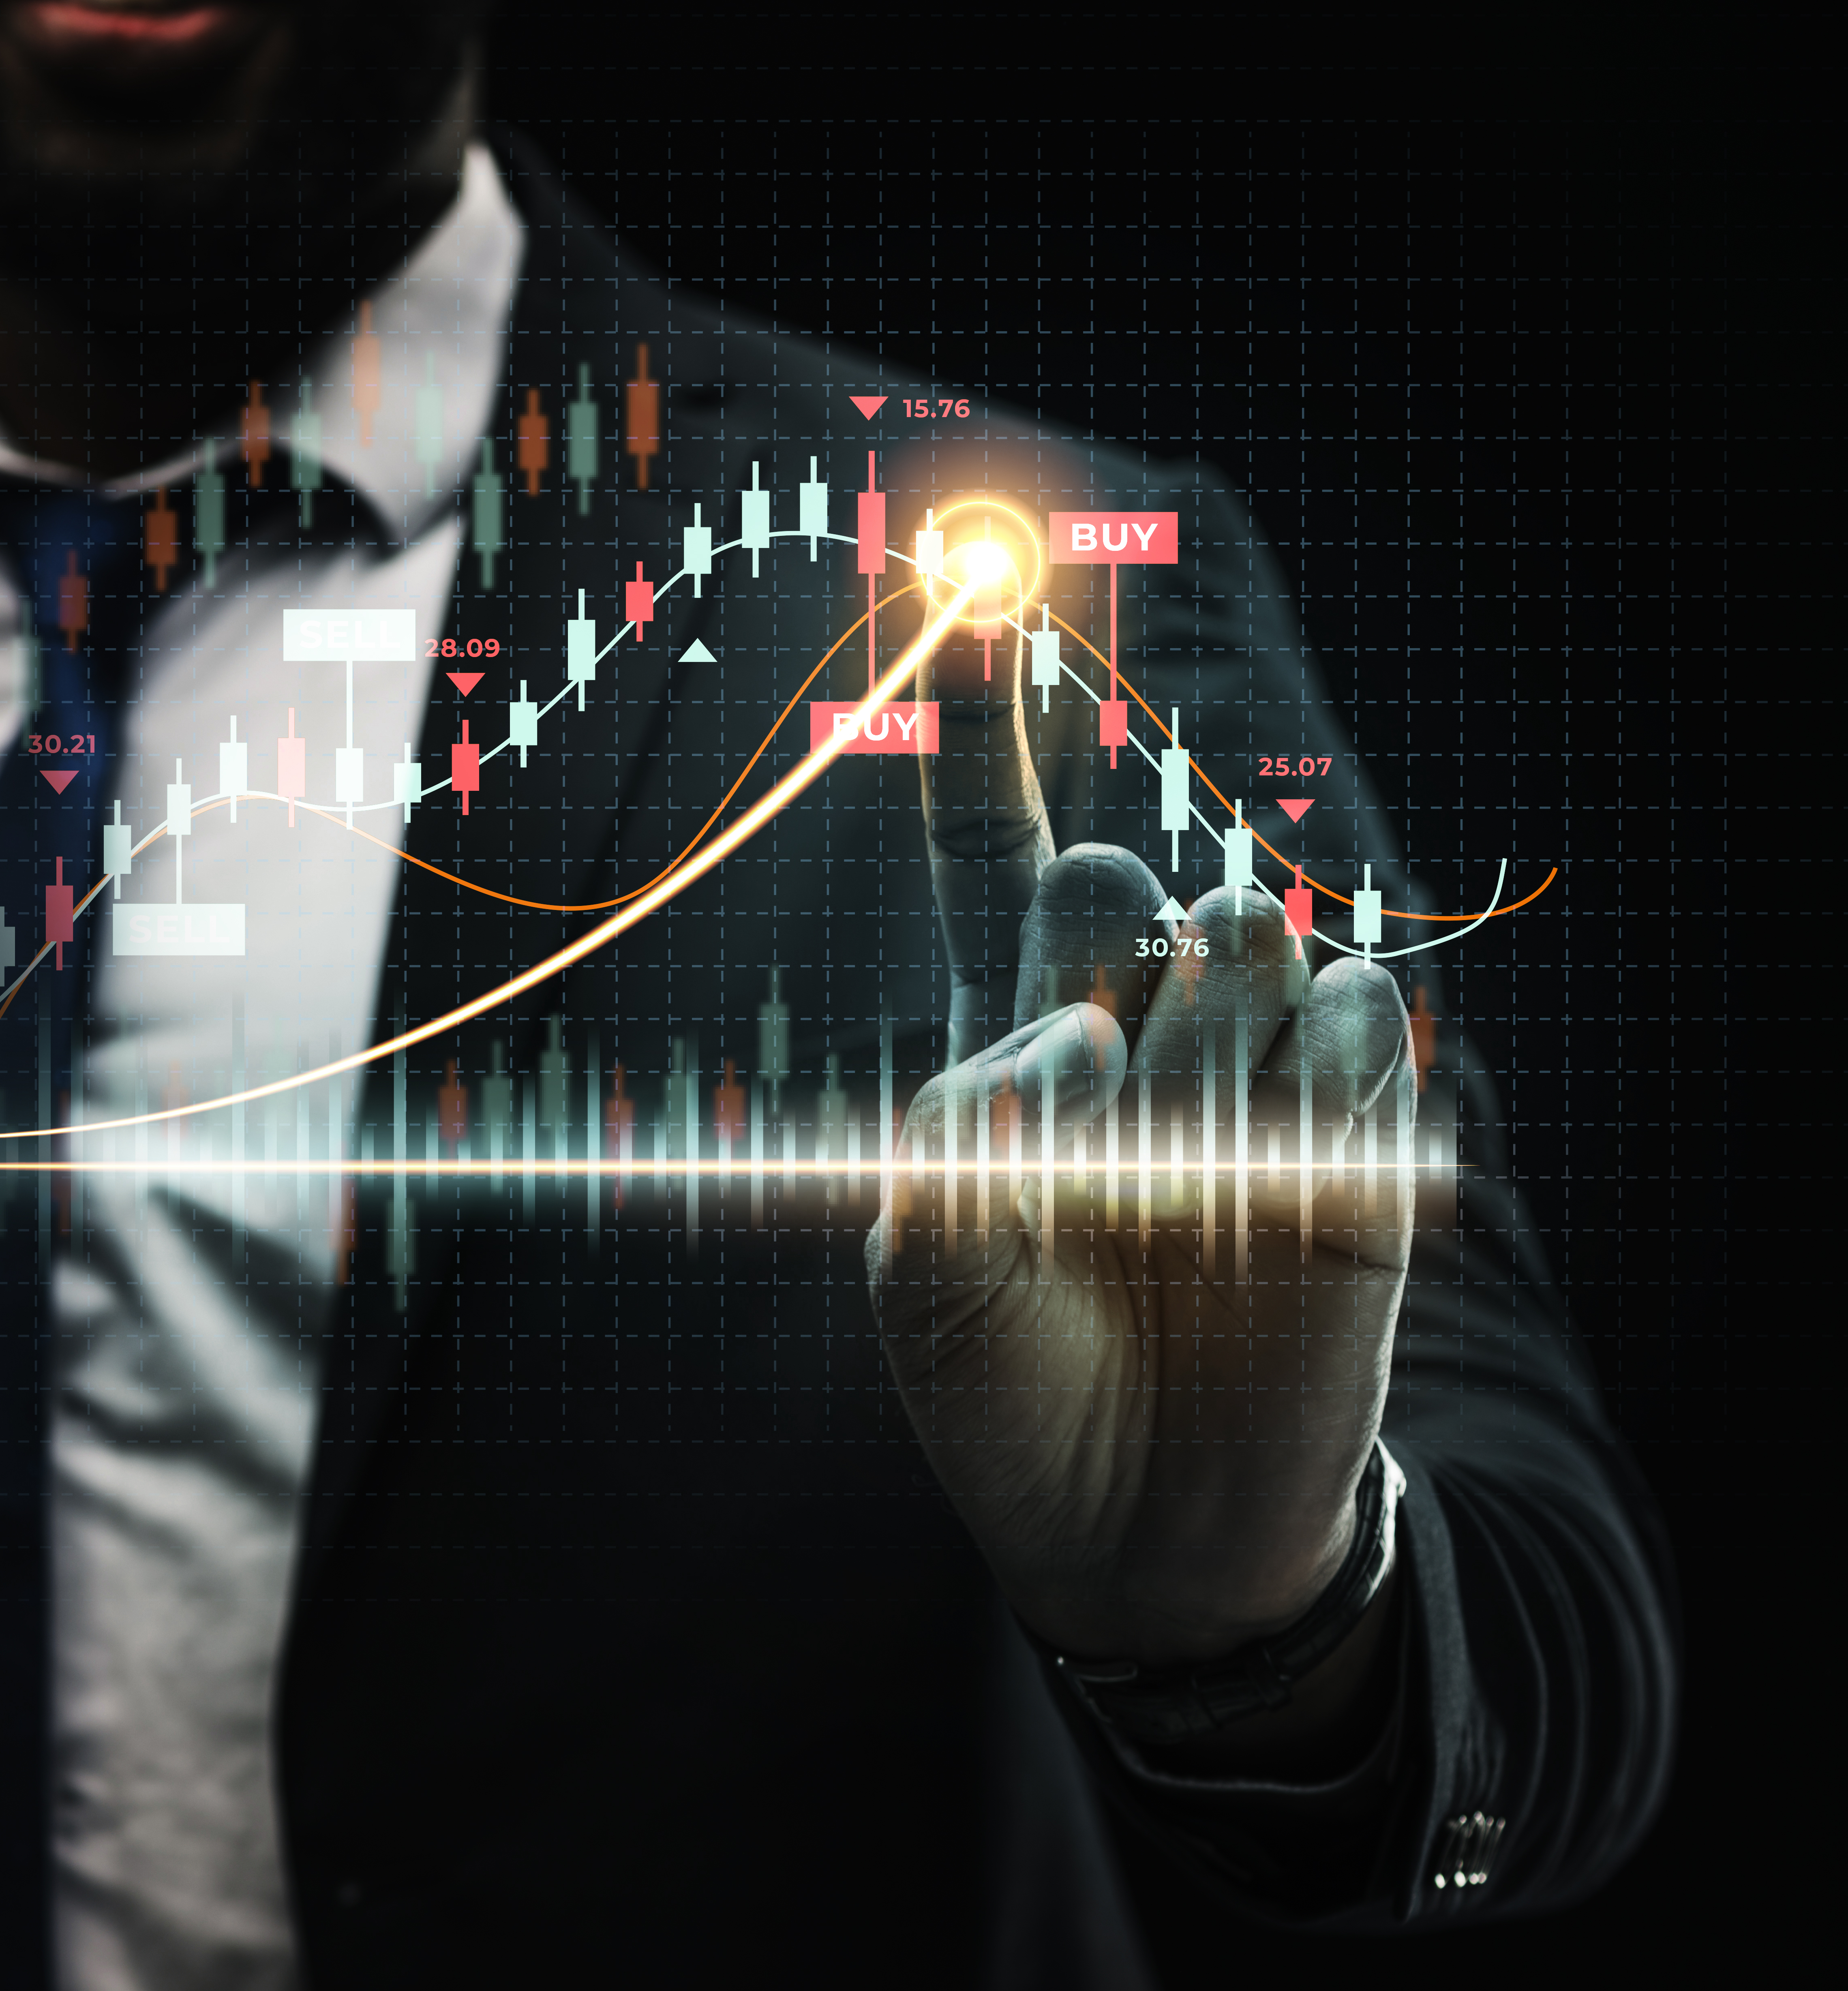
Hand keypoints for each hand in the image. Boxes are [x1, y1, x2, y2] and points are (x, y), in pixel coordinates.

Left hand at [866, 660, 1416, 1670]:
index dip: (997, 741)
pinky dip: (1323, 1068)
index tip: (970, 591)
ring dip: (1213, 1038)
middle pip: (1130, 883)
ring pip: (1248, 940)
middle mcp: (1138, 1037)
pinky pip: (1363, 1024)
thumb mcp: (923, 1271)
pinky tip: (1285, 1158)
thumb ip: (963, 1131)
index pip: (1013, 865)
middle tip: (1100, 1088)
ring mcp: (1252, 1079)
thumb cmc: (1008, 1387)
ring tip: (1183, 1178)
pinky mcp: (1355, 1135)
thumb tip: (1078, 1030)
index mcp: (1022, 1047)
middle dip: (1109, 941)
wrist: (1134, 1528)